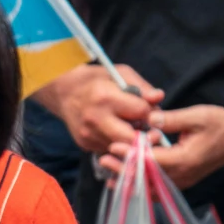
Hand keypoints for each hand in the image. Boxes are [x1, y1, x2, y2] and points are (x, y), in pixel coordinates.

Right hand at [44, 63, 161, 155]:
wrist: (64, 92)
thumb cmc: (97, 80)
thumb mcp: (121, 74)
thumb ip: (142, 86)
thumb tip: (159, 98)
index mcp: (106, 97)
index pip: (140, 112)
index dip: (149, 111)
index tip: (148, 109)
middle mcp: (95, 119)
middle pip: (130, 138)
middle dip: (144, 135)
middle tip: (150, 129)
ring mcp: (88, 134)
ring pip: (121, 147)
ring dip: (131, 141)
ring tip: (132, 127)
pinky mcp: (85, 145)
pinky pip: (110, 150)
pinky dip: (118, 144)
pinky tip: (117, 132)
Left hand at [114, 104, 223, 190]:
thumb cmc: (220, 123)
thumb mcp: (197, 115)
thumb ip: (172, 119)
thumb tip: (148, 120)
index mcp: (185, 159)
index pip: (151, 160)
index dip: (131, 154)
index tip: (113, 146)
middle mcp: (182, 176)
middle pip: (146, 177)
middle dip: (123, 169)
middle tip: (103, 160)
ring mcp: (183, 181)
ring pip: (150, 186)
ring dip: (130, 178)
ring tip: (108, 173)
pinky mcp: (183, 181)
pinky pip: (158, 187)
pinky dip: (142, 184)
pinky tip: (129, 179)